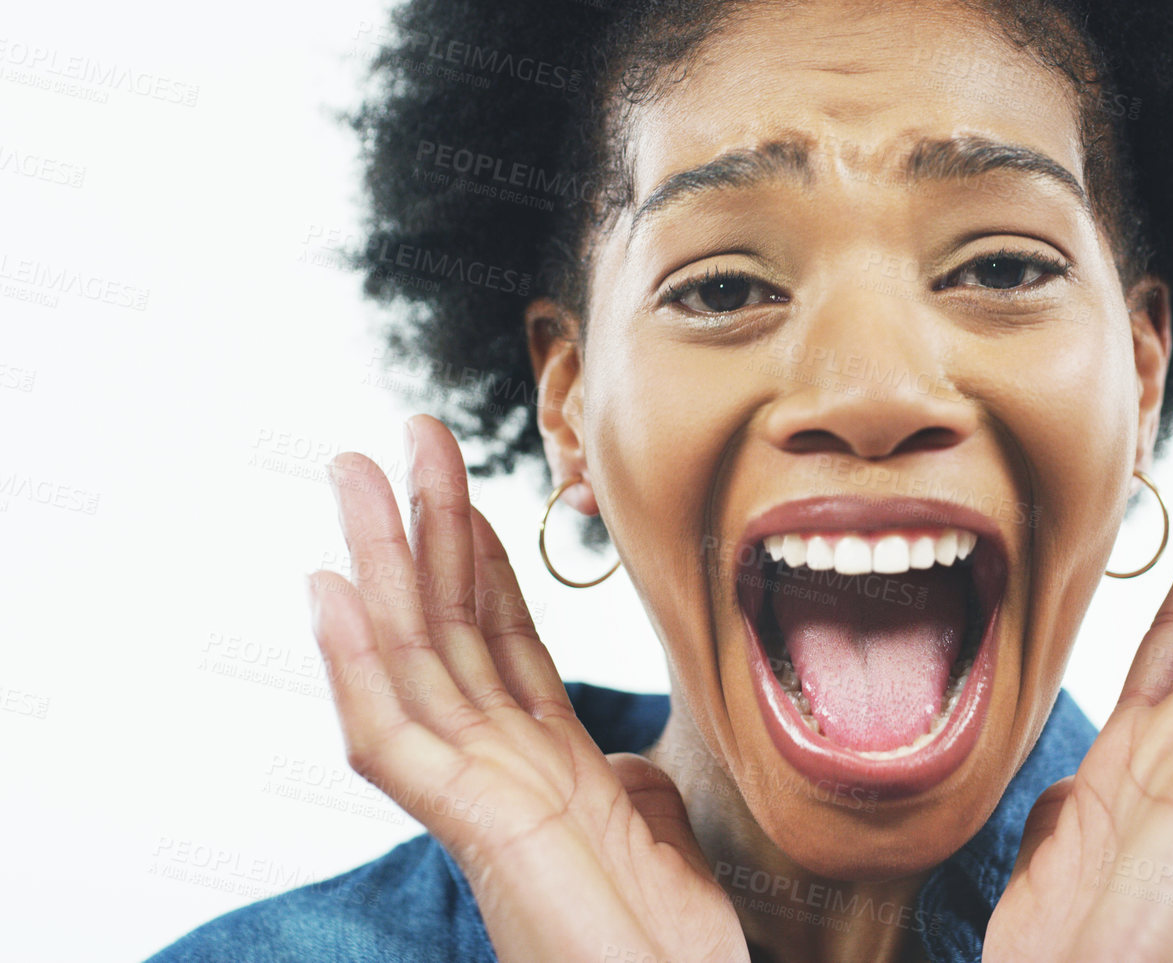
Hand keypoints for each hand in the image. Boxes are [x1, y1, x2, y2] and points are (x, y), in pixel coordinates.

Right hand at [308, 414, 747, 962]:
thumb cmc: (664, 951)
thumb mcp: (660, 844)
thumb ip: (633, 787)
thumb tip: (623, 754)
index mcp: (550, 764)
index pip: (500, 640)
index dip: (477, 561)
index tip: (462, 490)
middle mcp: (501, 769)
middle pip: (446, 626)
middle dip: (421, 529)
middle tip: (401, 438)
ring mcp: (476, 796)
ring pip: (408, 657)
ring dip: (377, 562)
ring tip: (354, 473)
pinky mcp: (468, 828)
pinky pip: (391, 734)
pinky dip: (354, 663)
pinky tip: (330, 592)